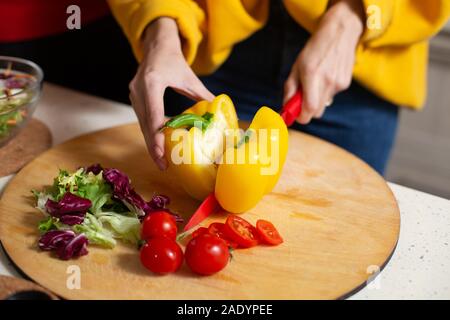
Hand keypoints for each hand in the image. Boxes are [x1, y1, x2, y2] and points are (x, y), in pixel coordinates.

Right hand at [129, 17, 213, 169]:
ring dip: (151, 143)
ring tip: (161, 161)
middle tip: (163, 166)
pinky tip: (158, 146)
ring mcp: (134, 94)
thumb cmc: (174, 60)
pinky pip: (142, 120)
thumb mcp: (190, 78)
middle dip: (153, 147)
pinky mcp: (134, 98)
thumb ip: (203, 95)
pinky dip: (149, 134)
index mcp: (152, 83)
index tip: (161, 154)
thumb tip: (219, 112)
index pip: (153, 115)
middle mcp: (139, 90)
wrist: (156, 45)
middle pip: (145, 125)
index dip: (157, 137)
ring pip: (141, 125)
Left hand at [283, 0, 364, 123]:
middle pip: (316, 112)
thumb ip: (290, 89)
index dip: (301, 116)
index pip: (309, 109)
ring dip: (317, 98)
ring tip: (316, 80)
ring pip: (324, 104)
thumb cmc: (314, 50)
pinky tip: (327, 75)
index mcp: (311, 75)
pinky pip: (332, 95)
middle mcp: (326, 81)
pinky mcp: (345, 83)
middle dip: (307, 110)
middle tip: (301, 100)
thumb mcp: (296, 67)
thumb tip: (285, 109)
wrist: (340, 33)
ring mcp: (338, 83)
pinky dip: (326, 90)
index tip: (295, 114)